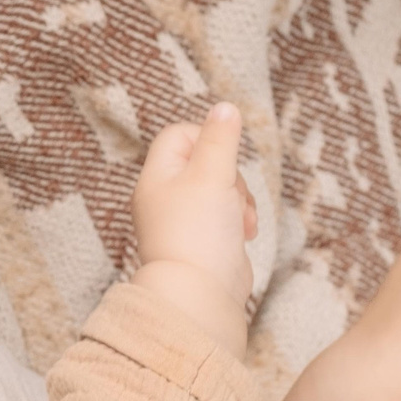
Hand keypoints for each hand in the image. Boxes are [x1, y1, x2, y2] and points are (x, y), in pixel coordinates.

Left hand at [131, 103, 257, 353]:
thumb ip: (220, 140)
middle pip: (206, 161)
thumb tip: (225, 107)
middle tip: (233, 195)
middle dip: (232, 174)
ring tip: (241, 220)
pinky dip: (239, 219)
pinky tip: (244, 234)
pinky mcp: (203, 239)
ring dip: (240, 198)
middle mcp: (165, 197)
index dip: (206, 137)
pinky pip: (226, 214)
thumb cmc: (199, 233)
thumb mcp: (212, 175)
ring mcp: (184, 219)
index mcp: (156, 178)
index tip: (224, 155)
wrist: (200, 293)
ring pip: (222, 188)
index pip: (179, 135)